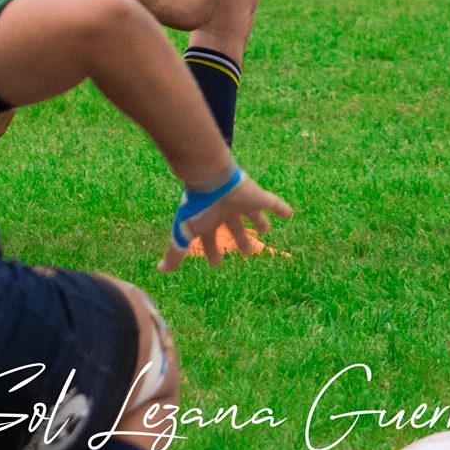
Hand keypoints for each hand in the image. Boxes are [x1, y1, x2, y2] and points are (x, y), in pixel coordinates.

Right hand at [157, 173, 292, 271]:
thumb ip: (176, 252)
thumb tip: (161, 270)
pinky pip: (273, 202)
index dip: (213, 251)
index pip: (210, 239)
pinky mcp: (258, 196)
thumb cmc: (197, 207)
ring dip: (259, 222)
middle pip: (234, 228)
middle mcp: (226, 211)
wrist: (211, 178)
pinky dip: (281, 209)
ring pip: (252, 214)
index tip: (217, 262)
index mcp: (210, 220)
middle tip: (247, 253)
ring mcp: (243, 203)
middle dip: (240, 240)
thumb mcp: (185, 233)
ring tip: (266, 230)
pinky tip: (289, 214)